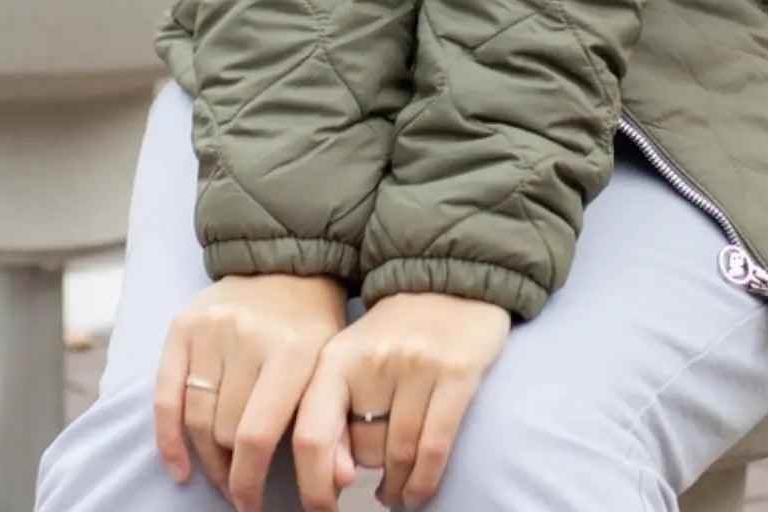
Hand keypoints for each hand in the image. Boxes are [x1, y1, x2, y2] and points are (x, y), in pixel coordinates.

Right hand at [154, 272, 354, 511]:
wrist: (287, 264)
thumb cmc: (315, 327)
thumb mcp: (335, 370)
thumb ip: (336, 426)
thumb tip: (337, 482)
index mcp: (292, 350)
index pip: (258, 436)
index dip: (250, 483)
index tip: (252, 506)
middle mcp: (246, 336)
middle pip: (224, 431)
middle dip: (231, 472)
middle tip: (240, 490)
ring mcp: (211, 329)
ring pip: (196, 418)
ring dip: (206, 459)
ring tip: (221, 474)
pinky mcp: (183, 325)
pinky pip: (166, 394)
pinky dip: (169, 438)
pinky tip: (180, 467)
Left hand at [292, 291, 510, 509]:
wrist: (449, 279)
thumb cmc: (392, 332)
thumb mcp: (349, 361)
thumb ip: (332, 413)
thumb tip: (337, 480)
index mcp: (335, 358)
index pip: (311, 436)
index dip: (312, 485)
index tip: (319, 511)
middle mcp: (372, 361)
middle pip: (362, 451)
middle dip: (366, 477)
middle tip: (371, 485)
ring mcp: (417, 366)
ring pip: (399, 456)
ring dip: (397, 488)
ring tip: (395, 495)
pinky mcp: (456, 374)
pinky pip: (435, 449)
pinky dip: (424, 482)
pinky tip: (416, 492)